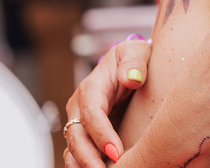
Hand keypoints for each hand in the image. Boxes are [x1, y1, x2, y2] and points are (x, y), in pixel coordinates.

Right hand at [64, 37, 150, 167]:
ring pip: (73, 148)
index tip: (118, 151)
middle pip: (77, 136)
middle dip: (89, 157)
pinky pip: (78, 153)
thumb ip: (134, 63)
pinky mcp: (85, 133)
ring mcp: (79, 121)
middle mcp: (79, 106)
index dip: (102, 135)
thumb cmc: (134, 59)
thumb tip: (131, 78)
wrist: (130, 66)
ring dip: (84, 164)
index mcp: (91, 88)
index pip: (91, 115)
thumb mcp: (136, 52)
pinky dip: (83, 165)